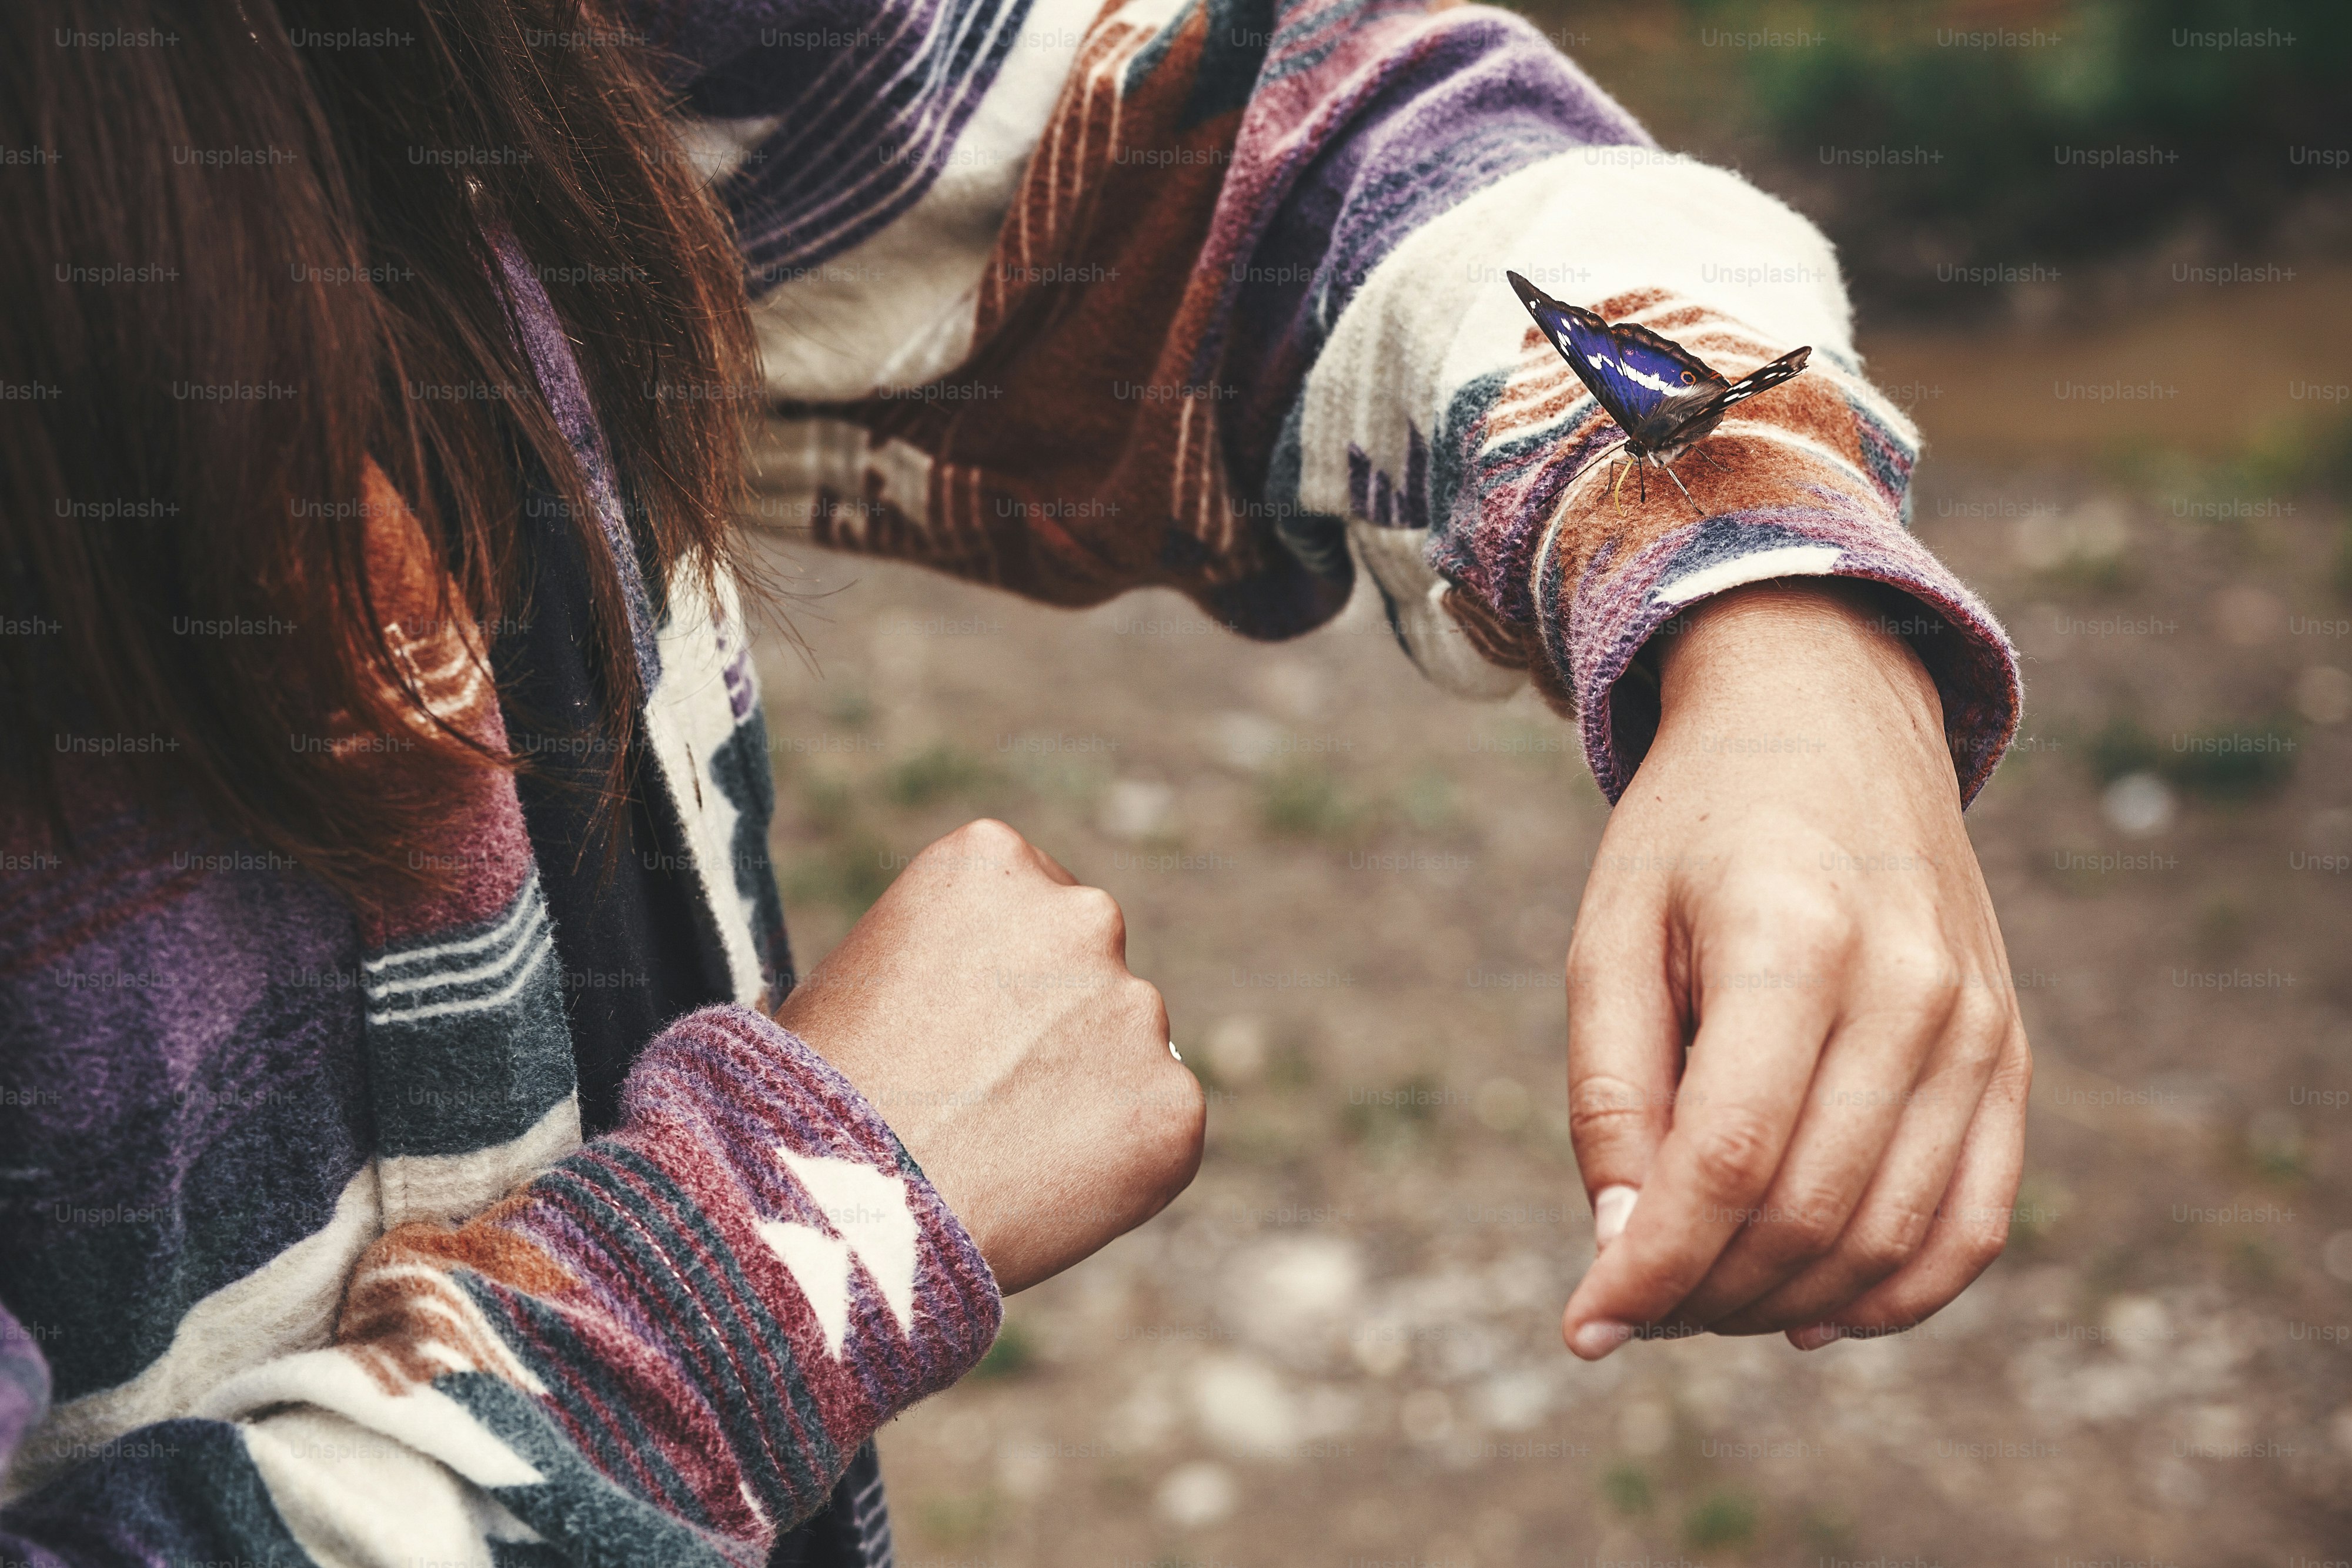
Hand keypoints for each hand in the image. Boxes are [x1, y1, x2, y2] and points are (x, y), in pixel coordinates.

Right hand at [774, 819, 1204, 1293]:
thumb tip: (975, 1000)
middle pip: (1089, 973)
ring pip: (1127, 1055)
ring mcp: (1138, 1007)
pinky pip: (1156, 1133)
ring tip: (995, 1160)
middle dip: (1056, 1030)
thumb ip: (940, 961)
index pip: (1031, 909)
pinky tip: (1036, 1195)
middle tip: (986, 1104)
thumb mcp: (853, 976)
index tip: (963, 1035)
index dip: (1000, 981)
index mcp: (993, 861)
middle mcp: (1083, 914)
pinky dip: (1115, 1168)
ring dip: (1085, 1099)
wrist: (841, 1202)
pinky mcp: (1173, 1102)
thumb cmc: (814, 1097)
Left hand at [1559, 580, 2029, 1356]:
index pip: (1726, 1161)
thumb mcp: (1612, 933)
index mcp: (1793, 942)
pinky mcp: (2012, 1055)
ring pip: (1887, 1235)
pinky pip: (1975, 1220)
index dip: (1650, 1267)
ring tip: (1701, 1301)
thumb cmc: (1694, 830)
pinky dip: (1897, 1294)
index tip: (1582, 1325)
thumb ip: (1609, 1090)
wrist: (1827, 719)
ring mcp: (1978, 1026)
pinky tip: (1813, 1318)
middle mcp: (1909, 989)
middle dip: (1705, 1294)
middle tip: (1631, 1305)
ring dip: (1785, 1304)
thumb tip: (1622, 1247)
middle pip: (1808, 1212)